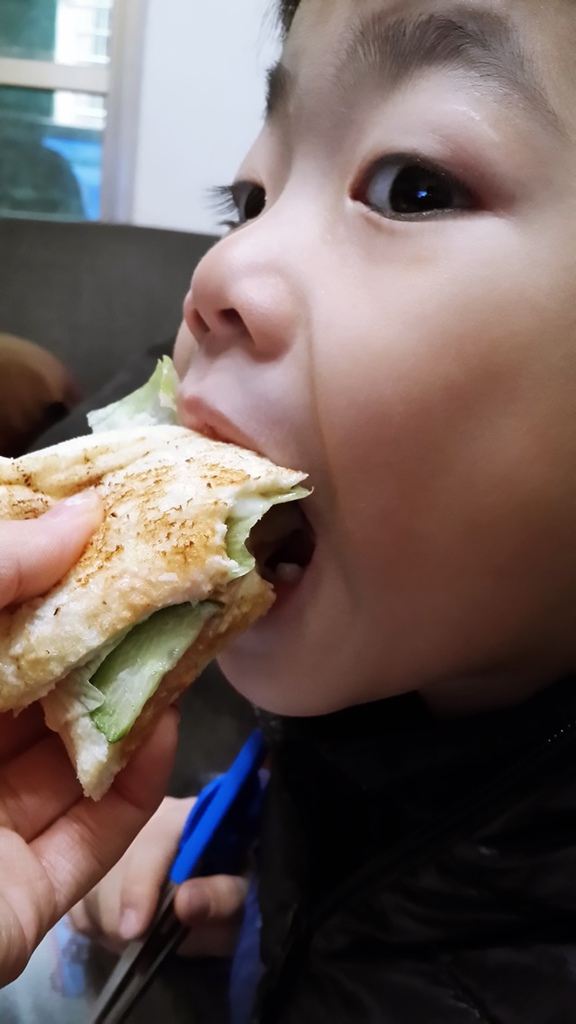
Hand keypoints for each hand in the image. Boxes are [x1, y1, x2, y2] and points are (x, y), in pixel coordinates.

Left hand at [0, 494, 178, 985]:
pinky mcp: (20, 897)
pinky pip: (93, 832)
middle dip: (107, 635)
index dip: (49, 574)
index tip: (112, 529)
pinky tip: (166, 724)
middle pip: (40, 686)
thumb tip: (81, 515)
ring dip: (135, 701)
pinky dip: (140, 782)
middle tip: (171, 582)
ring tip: (189, 640)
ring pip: (73, 753)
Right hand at [69, 796, 248, 957]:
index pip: (150, 843)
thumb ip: (222, 896)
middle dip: (124, 916)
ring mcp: (108, 840)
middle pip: (110, 870)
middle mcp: (139, 819)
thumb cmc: (230, 888)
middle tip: (144, 940)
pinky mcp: (88, 868)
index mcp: (182, 814)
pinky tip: (122, 926)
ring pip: (89, 891)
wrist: (213, 892)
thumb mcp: (241, 893)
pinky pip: (79, 907)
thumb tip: (185, 903)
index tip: (135, 930)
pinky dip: (97, 926)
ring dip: (111, 925)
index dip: (140, 886)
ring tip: (141, 932)